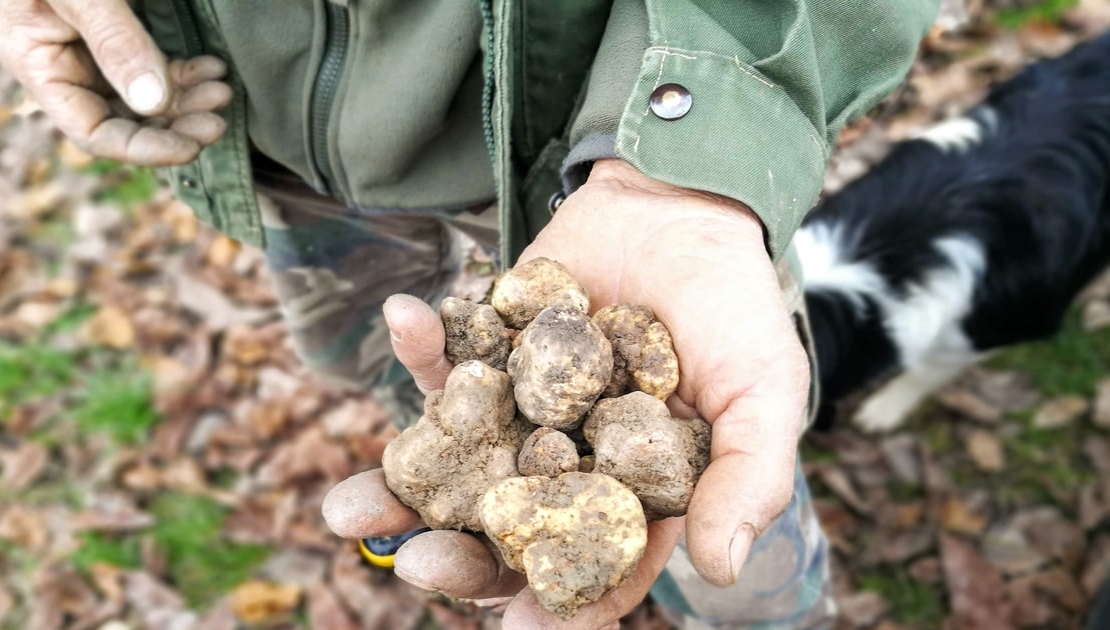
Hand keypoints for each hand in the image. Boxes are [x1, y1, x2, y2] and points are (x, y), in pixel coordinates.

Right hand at [0, 0, 232, 165]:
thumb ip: (116, 42)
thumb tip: (153, 103)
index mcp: (39, 65)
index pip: (92, 131)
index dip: (143, 148)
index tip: (192, 147)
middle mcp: (65, 67)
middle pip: (125, 121)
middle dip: (175, 124)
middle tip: (219, 120)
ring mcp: (92, 51)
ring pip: (146, 98)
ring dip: (187, 99)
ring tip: (223, 90)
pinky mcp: (119, 33)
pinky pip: (154, 68)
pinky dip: (186, 73)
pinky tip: (214, 67)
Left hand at [323, 159, 810, 626]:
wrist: (686, 204)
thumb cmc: (734, 307)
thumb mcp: (762, 393)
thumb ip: (747, 478)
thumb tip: (719, 570)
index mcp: (629, 495)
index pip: (591, 566)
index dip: (560, 602)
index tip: (522, 626)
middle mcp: (564, 464)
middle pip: (504, 531)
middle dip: (458, 556)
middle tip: (419, 565)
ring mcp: (517, 410)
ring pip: (453, 466)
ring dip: (397, 489)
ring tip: (347, 512)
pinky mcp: (487, 352)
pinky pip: (444, 361)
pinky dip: (419, 346)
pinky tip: (402, 319)